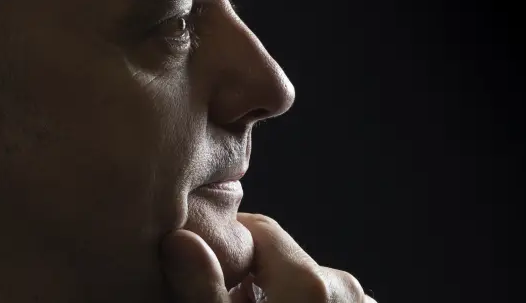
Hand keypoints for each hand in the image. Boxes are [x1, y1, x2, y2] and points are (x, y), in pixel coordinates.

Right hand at [161, 213, 375, 302]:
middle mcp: (346, 288)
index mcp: (311, 283)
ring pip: (301, 280)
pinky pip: (322, 299)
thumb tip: (179, 239)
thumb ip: (204, 290)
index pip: (258, 229)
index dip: (223, 243)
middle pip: (280, 257)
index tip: (201, 266)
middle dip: (247, 273)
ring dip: (272, 293)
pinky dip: (295, 302)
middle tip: (220, 297)